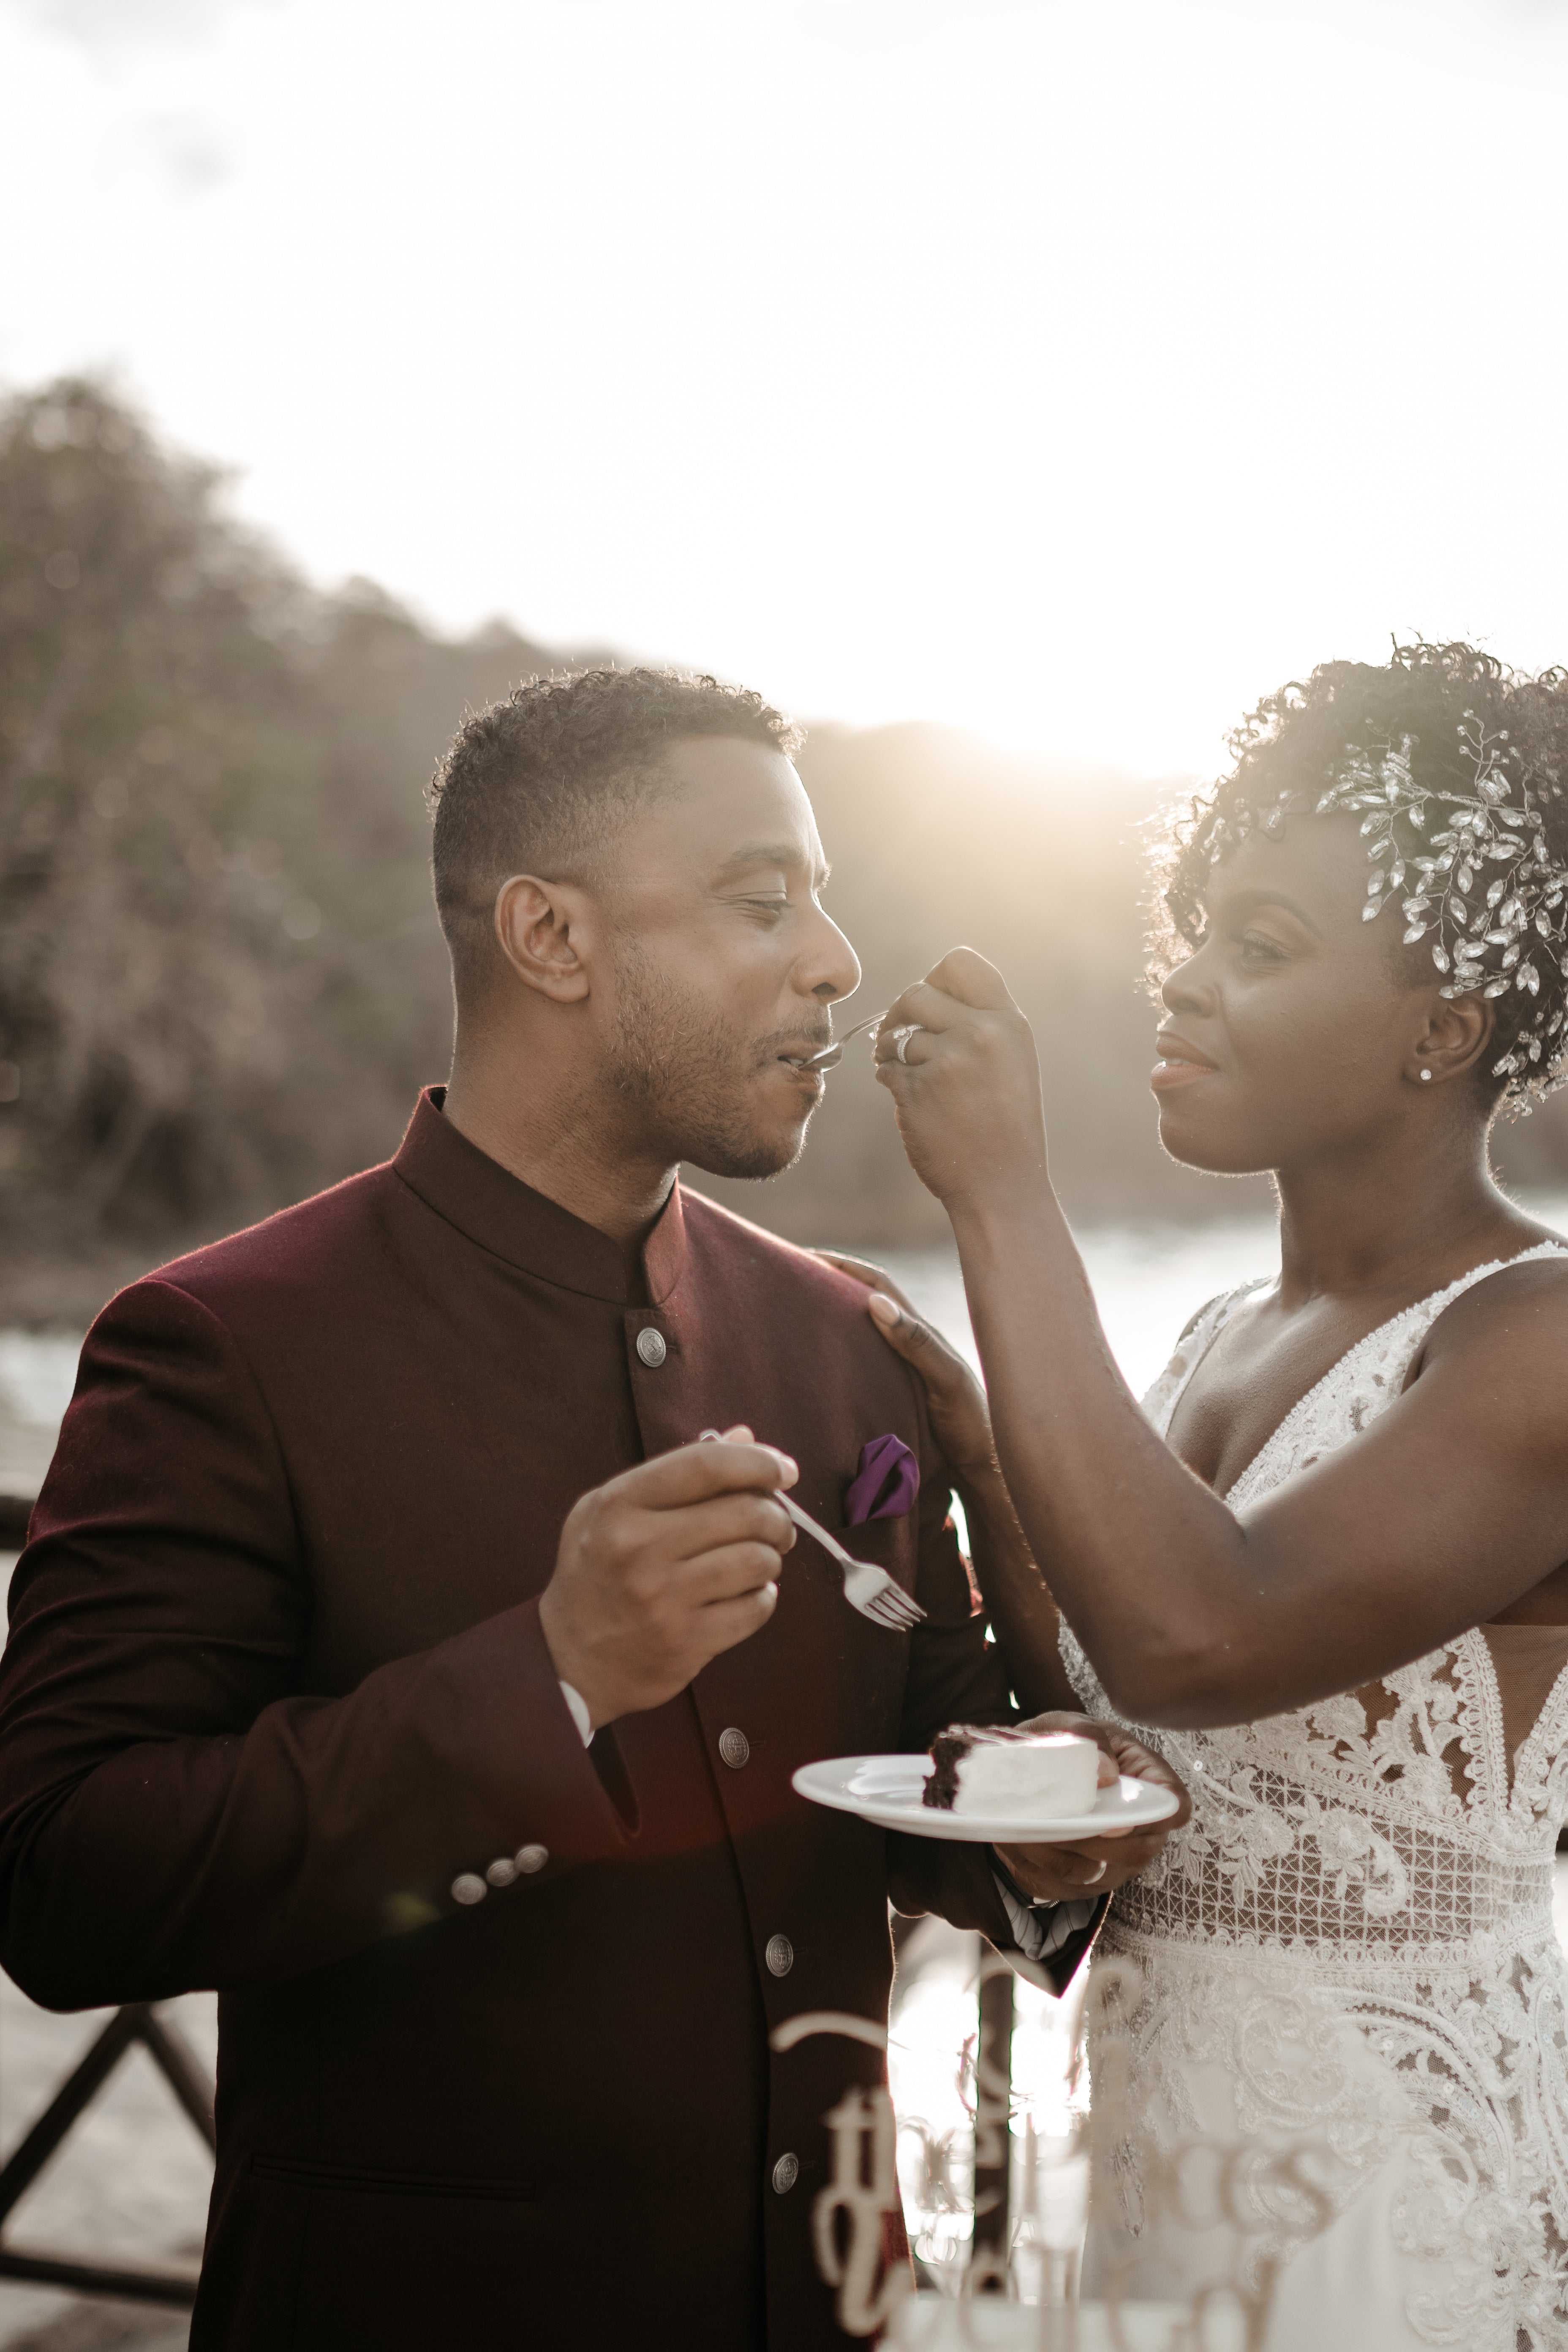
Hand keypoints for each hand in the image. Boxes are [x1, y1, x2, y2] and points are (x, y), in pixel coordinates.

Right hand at [539, 1426, 795, 1731]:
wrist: (569, 1662)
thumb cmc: (597, 1573)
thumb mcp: (612, 1509)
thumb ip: (677, 1471)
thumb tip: (745, 1437)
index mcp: (619, 1505)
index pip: (706, 1465)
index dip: (757, 1462)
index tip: (784, 1470)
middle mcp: (639, 1548)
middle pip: (744, 1513)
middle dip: (776, 1516)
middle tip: (776, 1526)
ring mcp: (663, 1599)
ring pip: (757, 1561)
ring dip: (771, 1558)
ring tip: (758, 1561)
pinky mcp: (686, 1642)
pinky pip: (755, 1608)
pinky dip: (763, 1598)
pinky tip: (745, 1596)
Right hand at [813, 1252, 997, 1483]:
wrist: (985, 1469)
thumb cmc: (973, 1424)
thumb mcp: (948, 1379)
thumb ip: (918, 1342)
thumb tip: (875, 1303)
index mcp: (920, 1332)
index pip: (876, 1286)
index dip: (844, 1266)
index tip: (807, 1256)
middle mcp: (907, 1346)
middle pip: (863, 1304)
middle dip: (829, 1286)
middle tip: (788, 1281)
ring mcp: (900, 1370)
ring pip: (859, 1334)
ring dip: (829, 1320)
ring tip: (791, 1318)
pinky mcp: (892, 1396)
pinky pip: (859, 1366)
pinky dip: (836, 1356)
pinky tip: (816, 1367)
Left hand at [874, 949, 1047, 1210]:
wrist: (1002, 1185)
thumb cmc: (1005, 1124)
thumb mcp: (1012, 1060)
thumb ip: (981, 1021)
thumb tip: (929, 989)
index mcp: (1008, 1022)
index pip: (961, 962)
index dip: (936, 976)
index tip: (931, 1003)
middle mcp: (981, 1033)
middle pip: (916, 992)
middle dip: (900, 1014)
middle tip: (899, 1035)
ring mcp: (948, 1061)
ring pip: (897, 1034)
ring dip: (890, 1050)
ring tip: (904, 1071)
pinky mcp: (918, 1089)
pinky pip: (887, 1067)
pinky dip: (889, 1079)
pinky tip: (908, 1096)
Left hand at [994, 1712, 1190, 1903]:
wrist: (1031, 1768)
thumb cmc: (1061, 1743)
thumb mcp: (1071, 1723)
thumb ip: (1088, 1737)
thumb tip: (1106, 1773)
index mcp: (1148, 1783)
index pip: (1174, 1808)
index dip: (1157, 1819)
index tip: (1118, 1819)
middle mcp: (1139, 1831)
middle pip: (1137, 1853)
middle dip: (1096, 1844)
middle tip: (1059, 1826)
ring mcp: (1112, 1862)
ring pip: (1094, 1875)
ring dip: (1059, 1855)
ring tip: (1026, 1831)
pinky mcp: (1079, 1882)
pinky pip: (1061, 1885)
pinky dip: (1035, 1867)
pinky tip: (1017, 1842)